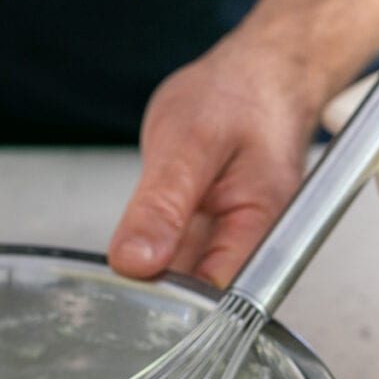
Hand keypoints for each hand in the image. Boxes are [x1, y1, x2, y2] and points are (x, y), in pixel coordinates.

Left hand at [108, 28, 325, 287]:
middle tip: (116, 283)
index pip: (218, 299)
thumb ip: (162, 207)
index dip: (172, 308)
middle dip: (155, 296)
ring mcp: (229, 239)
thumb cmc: (241, 94)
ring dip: (151, 273)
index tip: (130, 299)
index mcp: (262, 228)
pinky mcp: (208, 231)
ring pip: (181, 278)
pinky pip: (176, 256)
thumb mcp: (189, 144)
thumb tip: (135, 262)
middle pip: (198, 297)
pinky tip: (140, 238)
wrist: (258, 70)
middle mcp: (251, 243)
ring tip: (129, 254)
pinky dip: (152, 250)